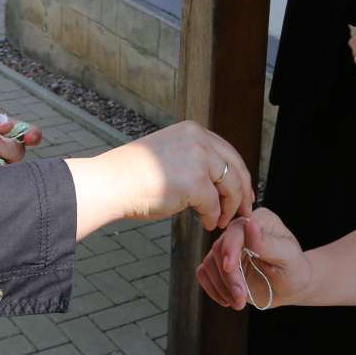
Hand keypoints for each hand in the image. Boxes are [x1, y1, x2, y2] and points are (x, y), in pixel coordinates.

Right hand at [66, 121, 252, 239]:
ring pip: (230, 187)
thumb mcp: (169, 154)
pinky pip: (214, 205)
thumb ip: (193, 159)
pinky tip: (207, 224)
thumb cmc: (133, 175)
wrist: (111, 183)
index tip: (242, 191)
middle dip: (242, 192)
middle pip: (235, 168)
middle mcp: (198, 139)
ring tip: (222, 221)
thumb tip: (215, 180)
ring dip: (229, 207)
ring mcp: (198, 159)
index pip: (227, 152)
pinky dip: (213, 217)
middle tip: (244, 211)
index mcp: (192, 131)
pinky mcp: (195, 182)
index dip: (238, 174)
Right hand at [196, 209, 310, 310]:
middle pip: (220, 249)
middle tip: (241, 297)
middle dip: (229, 276)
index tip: (231, 268)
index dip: (230, 248)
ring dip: (222, 286)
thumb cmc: (294, 268)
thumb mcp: (286, 256)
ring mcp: (228, 248)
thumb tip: (250, 223)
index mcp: (258, 220)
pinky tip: (228, 300)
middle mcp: (240, 231)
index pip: (236, 229)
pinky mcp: (220, 265)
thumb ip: (267, 242)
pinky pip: (204, 273)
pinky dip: (212, 288)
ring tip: (239, 302)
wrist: (291, 286)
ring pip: (210, 263)